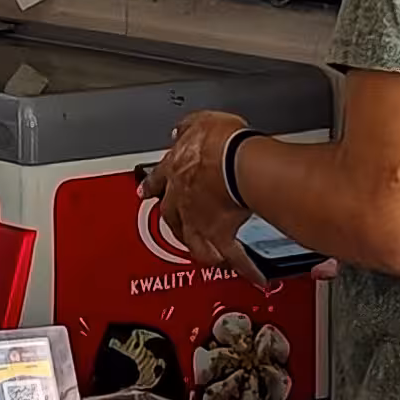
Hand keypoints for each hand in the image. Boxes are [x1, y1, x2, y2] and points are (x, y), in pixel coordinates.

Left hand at [143, 109, 267, 282]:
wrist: (234, 161)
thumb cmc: (220, 142)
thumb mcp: (201, 122)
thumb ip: (188, 129)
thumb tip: (180, 130)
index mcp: (175, 171)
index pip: (157, 179)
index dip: (151, 186)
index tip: (144, 193)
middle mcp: (182, 200)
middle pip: (171, 218)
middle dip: (174, 224)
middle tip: (177, 231)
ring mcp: (199, 221)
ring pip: (194, 243)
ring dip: (202, 251)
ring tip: (211, 258)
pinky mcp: (221, 234)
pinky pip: (234, 256)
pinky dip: (245, 267)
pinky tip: (254, 276)